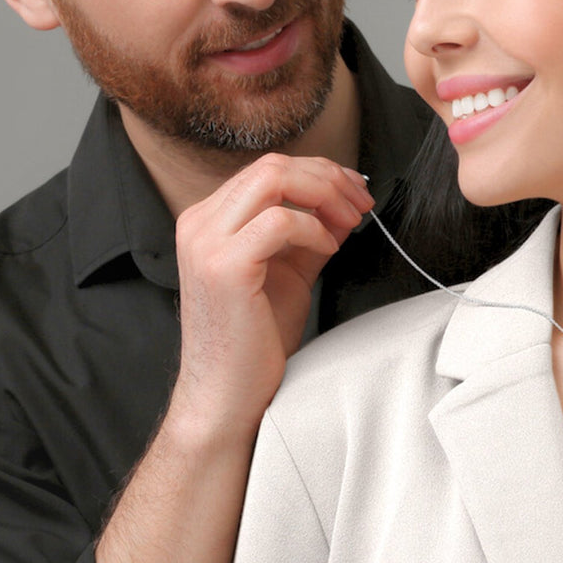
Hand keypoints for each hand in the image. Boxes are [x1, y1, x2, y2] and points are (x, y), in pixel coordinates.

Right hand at [170, 155, 372, 438]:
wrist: (227, 397)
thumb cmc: (255, 341)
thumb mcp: (288, 271)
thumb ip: (310, 233)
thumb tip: (343, 204)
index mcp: (209, 220)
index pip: (269, 170)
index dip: (321, 173)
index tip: (356, 192)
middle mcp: (200, 224)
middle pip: (273, 165)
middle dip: (329, 177)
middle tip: (361, 203)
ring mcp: (206, 243)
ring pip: (273, 178)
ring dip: (325, 194)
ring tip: (350, 222)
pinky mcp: (224, 267)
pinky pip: (279, 221)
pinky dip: (314, 229)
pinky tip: (327, 250)